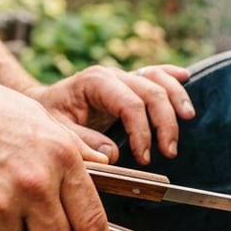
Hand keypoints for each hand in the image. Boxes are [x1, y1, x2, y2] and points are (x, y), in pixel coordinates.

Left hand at [29, 64, 194, 164]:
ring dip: (177, 100)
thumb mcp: (57, 132)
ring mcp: (124, 76)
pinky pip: (156, 72)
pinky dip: (172, 76)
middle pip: (151, 92)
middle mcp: (113, 75)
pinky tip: (186, 77)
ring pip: (159, 79)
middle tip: (168, 151)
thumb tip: (111, 154)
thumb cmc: (50, 117)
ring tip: (187, 120)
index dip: (143, 132)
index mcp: (95, 82)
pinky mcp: (130, 82)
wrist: (43, 103)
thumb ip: (82, 143)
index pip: (131, 105)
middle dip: (165, 123)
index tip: (144, 158)